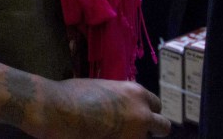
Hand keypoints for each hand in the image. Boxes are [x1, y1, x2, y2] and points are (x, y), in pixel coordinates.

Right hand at [30, 78, 170, 138]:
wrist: (58, 109)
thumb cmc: (72, 94)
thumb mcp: (100, 88)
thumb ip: (116, 97)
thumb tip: (117, 106)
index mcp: (135, 93)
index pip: (156, 104)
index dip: (146, 111)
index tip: (136, 115)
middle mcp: (142, 113)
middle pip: (163, 127)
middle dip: (152, 129)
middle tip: (134, 131)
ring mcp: (135, 134)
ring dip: (132, 137)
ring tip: (111, 133)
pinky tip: (102, 136)